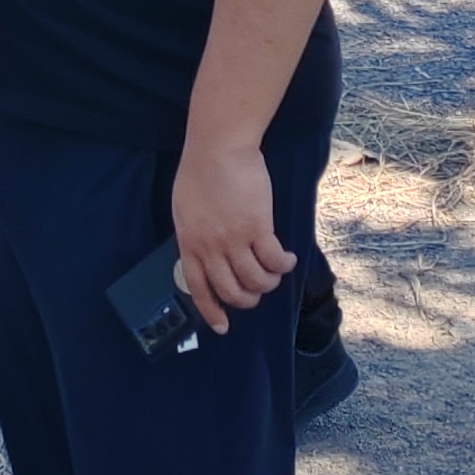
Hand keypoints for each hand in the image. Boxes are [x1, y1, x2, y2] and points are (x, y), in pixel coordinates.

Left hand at [168, 137, 295, 335]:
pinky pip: (274, 261)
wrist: (218, 148)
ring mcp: (234, 240)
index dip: (211, 310)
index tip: (222, 326)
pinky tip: (289, 258)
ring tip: (276, 272)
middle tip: (258, 291)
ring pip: (256, 281)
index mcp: (190, 243)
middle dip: (249, 298)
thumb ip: (195, 234)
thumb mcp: (185, 209)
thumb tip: (206, 254)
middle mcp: (211, 248)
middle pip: (232, 291)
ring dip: (270, 282)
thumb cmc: (200, 171)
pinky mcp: (258, 228)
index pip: (198, 288)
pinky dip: (284, 265)